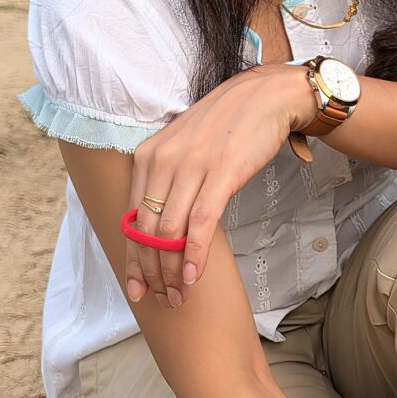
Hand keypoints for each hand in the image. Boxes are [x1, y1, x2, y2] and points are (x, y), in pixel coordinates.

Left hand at [121, 63, 316, 307]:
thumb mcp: (183, 148)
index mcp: (147, 157)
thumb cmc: (225, 127)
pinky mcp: (220, 173)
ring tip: (178, 296)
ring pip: (170, 232)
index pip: (131, 219)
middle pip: (147, 231)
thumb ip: (166, 180)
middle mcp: (162, 161)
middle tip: (161, 300)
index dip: (133, 260)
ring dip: (172, 271)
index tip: (136, 288)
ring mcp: (190, 166)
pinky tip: (193, 276)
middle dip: (151, 273)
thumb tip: (159, 224)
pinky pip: (201, 222)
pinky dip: (193, 253)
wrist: (264, 97)